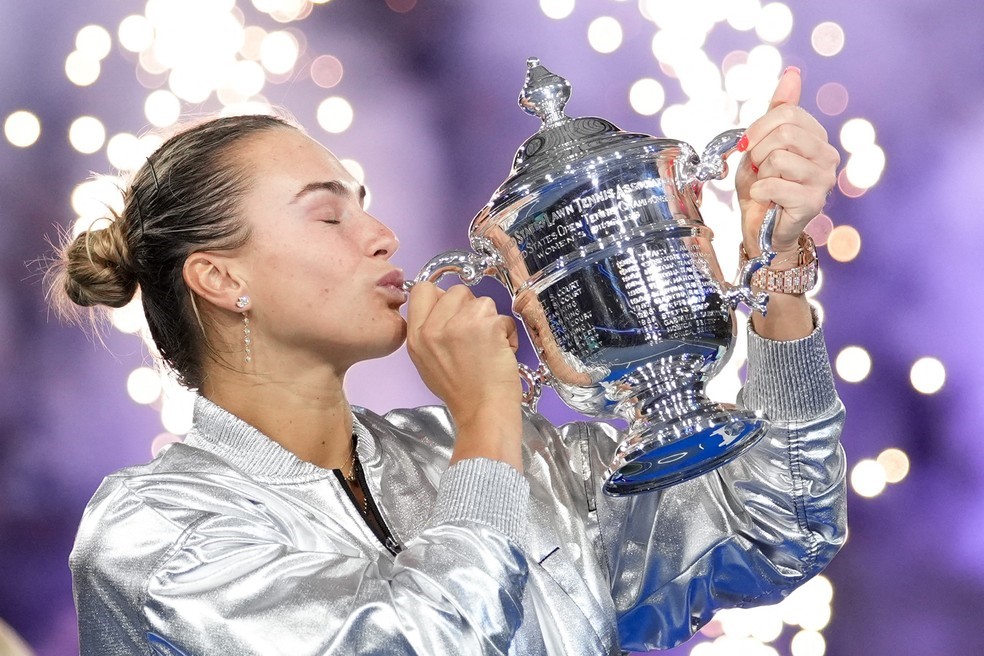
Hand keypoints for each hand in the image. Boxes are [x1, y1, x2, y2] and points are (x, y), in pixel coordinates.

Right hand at [406, 282, 523, 468]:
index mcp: (415, 336)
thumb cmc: (461, 393)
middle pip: (455, 291)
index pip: (421, 289)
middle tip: (475, 336)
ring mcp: (458, 324)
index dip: (442, 297)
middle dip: (470, 308)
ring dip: (490, 320)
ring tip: (489, 346)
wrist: (483, 412)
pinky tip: (502, 351)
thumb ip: (429, 331)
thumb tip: (443, 307)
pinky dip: (507, 332)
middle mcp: (432, 328)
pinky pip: (501, 316)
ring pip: (481, 301)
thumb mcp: (427, 362)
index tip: (454, 312)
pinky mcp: (485, 325)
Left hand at [736, 67, 839, 254]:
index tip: (749, 146)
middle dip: (757, 151)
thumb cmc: (762, 184)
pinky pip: (773, 184)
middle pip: (784, 132)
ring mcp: (824, 179)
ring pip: (778, 158)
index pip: (787, 112)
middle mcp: (828, 155)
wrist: (760, 227)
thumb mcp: (763, 142)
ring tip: (765, 184)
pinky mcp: (813, 202)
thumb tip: (792, 73)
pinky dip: (759, 192)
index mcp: (817, 137)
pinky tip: (766, 199)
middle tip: (757, 168)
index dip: (758, 128)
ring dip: (759, 173)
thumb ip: (778, 110)